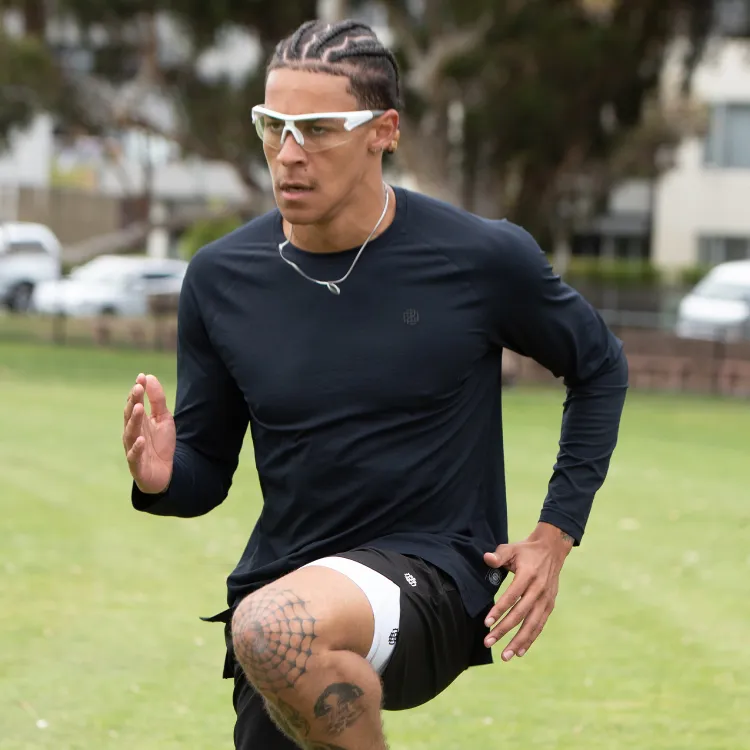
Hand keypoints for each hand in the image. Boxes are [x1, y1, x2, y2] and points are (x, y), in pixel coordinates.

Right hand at [122, 373, 174, 493]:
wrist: (164, 473)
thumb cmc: (160, 444)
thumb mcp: (163, 418)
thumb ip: (157, 400)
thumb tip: (149, 376)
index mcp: (138, 421)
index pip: (135, 403)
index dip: (138, 390)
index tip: (141, 376)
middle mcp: (132, 433)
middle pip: (130, 415)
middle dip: (134, 401)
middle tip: (138, 388)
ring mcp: (133, 448)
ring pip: (130, 433)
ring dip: (134, 420)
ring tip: (139, 408)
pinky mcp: (137, 464)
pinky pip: (134, 455)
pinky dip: (136, 448)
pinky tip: (141, 439)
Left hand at [482, 522, 574, 661]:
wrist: (552, 550)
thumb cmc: (526, 551)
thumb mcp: (511, 548)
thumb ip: (499, 555)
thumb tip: (486, 559)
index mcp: (528, 575)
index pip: (512, 596)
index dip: (499, 610)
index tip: (486, 623)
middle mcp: (539, 590)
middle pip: (520, 614)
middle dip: (504, 630)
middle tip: (488, 642)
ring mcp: (546, 599)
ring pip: (532, 624)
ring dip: (518, 641)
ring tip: (505, 655)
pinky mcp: (550, 605)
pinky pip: (539, 625)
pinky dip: (530, 639)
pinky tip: (519, 651)